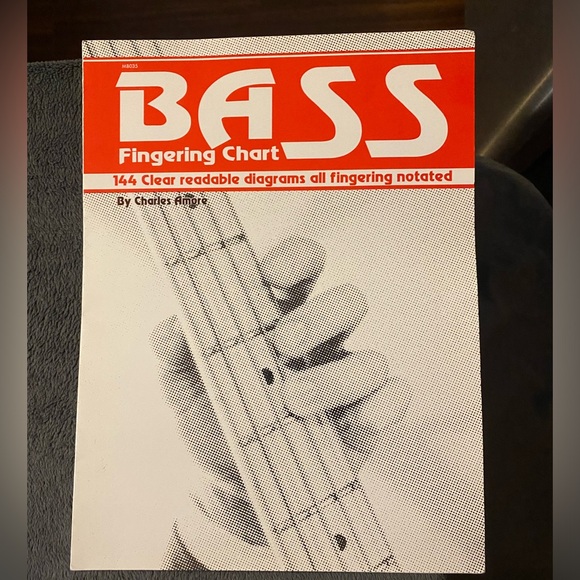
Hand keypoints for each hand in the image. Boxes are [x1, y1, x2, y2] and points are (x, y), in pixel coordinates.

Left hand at [151, 237, 408, 544]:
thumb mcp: (183, 383)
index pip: (302, 265)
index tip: (268, 276)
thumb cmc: (213, 416)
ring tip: (293, 400)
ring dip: (336, 377)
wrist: (230, 481)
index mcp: (280, 312)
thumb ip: (175, 352)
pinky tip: (354, 420)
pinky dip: (381, 404)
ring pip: (371, 356)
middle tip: (282, 344)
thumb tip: (173, 327)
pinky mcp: (367, 414)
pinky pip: (393, 396)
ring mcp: (347, 375)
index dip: (294, 259)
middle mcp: (322, 337)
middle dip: (319, 317)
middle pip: (347, 301)